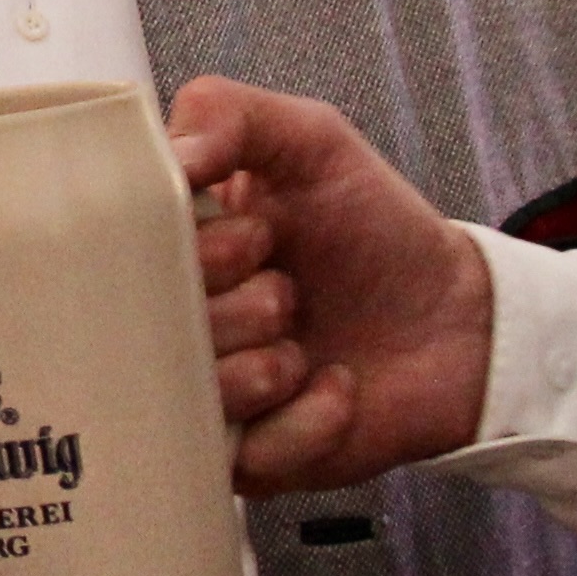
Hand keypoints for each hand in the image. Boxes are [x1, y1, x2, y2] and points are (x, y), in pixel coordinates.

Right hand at [167, 78, 493, 493]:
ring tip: (306, 345)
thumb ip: (229, 114)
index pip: (118, 259)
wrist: (458, 319)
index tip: (253, 237)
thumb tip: (166, 152)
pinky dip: (306, 420)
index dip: (189, 254)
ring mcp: (211, 397)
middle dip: (236, 308)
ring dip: (267, 366)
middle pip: (152, 333)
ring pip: (195, 396)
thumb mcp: (311, 142)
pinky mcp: (253, 461)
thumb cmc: (378, 230)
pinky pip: (248, 457)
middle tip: (285, 289)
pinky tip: (336, 387)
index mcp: (173, 253)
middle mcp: (181, 326)